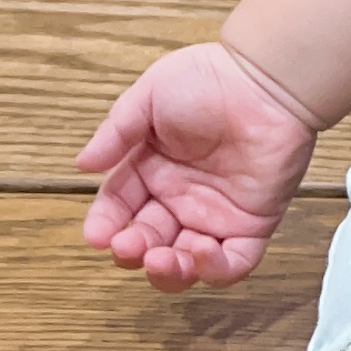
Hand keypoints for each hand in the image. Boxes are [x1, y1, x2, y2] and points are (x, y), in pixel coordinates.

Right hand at [78, 43, 319, 292]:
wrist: (267, 79)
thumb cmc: (210, 79)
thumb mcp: (150, 97)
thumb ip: (117, 132)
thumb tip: (83, 165)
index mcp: (151, 170)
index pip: (119, 208)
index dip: (105, 224)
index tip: (97, 235)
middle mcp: (180, 197)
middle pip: (147, 241)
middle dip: (132, 251)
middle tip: (128, 246)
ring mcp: (216, 214)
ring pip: (185, 262)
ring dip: (168, 271)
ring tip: (160, 259)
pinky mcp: (252, 224)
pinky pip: (234, 263)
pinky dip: (215, 271)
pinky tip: (200, 253)